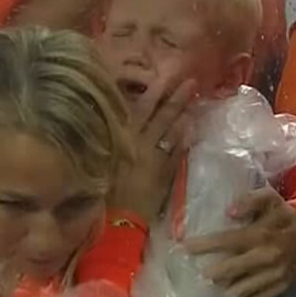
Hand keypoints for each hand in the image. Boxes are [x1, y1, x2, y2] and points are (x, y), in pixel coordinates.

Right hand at [109, 79, 196, 223]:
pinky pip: (176, 153)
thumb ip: (109, 139)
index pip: (140, 110)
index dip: (154, 93)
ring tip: (194, 99)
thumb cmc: (103, 189)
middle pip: (160, 117)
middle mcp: (140, 144)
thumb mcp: (101, 159)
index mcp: (122, 139)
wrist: (117, 218)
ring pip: (170, 132)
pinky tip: (192, 128)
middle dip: (174, 98)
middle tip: (190, 81)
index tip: (164, 77)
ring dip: (183, 114)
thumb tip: (115, 119)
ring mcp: (154, 158)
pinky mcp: (163, 174)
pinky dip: (184, 140)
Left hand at [185, 187, 295, 296]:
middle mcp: (267, 257)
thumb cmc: (282, 215)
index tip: (184, 248)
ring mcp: (274, 276)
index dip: (206, 245)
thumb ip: (250, 200)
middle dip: (211, 275)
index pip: (229, 241)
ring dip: (223, 294)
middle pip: (233, 269)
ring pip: (244, 290)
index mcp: (262, 234)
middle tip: (190, 281)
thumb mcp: (270, 198)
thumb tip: (230, 211)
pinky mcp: (279, 289)